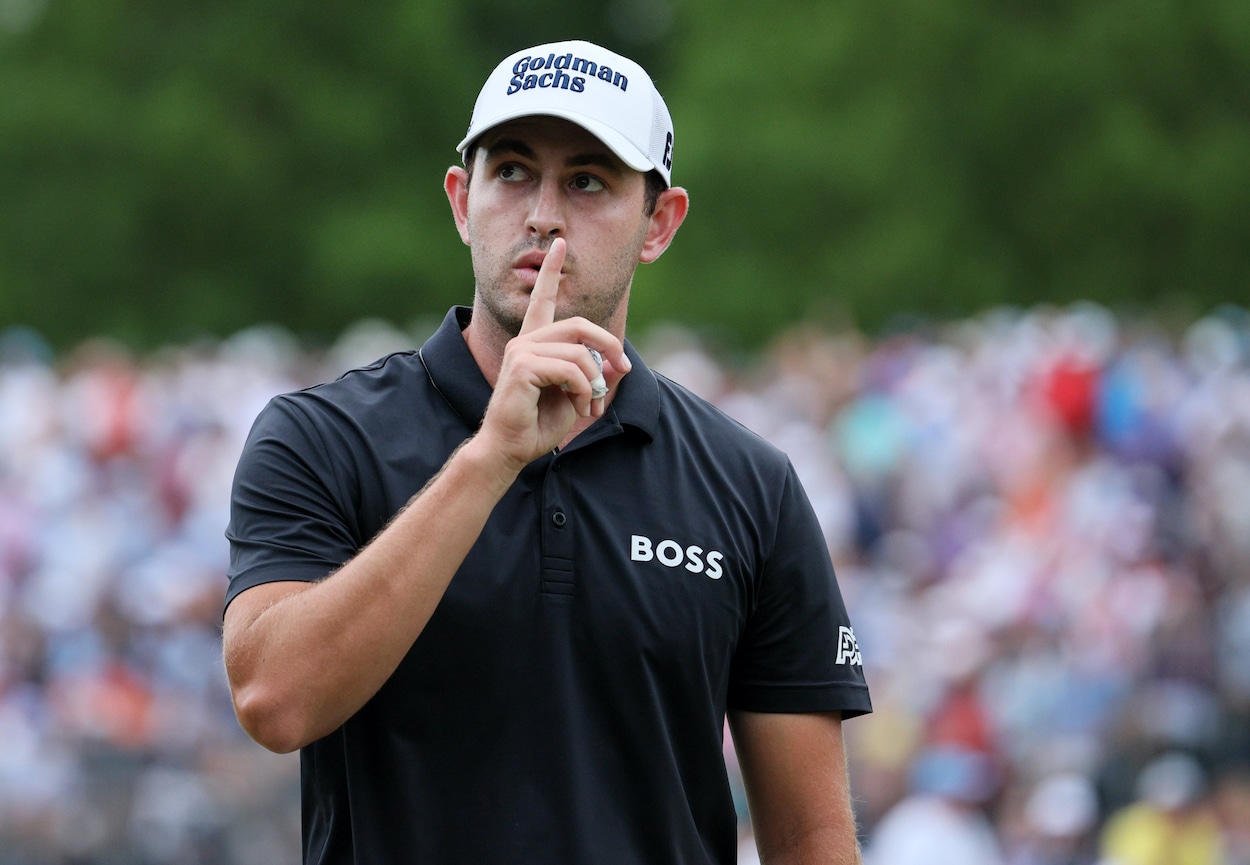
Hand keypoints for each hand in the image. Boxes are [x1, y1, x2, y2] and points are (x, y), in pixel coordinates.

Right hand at [476, 239, 630, 470]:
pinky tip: (580, 407)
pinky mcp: (522, 366)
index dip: (552, 271)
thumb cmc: (538, 425)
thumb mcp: (576, 396)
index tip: (560, 244)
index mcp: (535, 343)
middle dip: (609, 344)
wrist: (510, 449)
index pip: (544, 299)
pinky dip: (584, 390)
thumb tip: (618, 363)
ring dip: (595, 382)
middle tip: (622, 369)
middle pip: (579, 325)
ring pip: (579, 352)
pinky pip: (570, 368)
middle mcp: (526, 341)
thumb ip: (594, 374)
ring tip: (590, 406)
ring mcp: (522, 351)